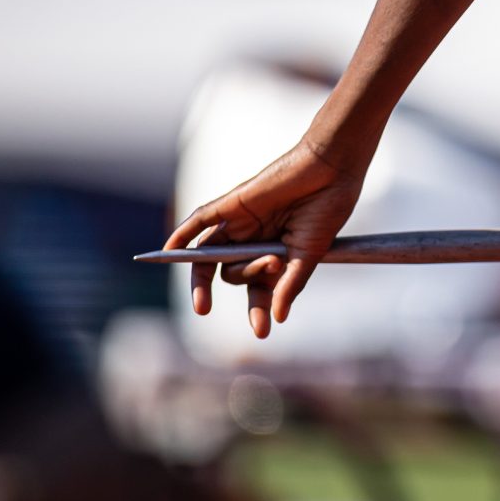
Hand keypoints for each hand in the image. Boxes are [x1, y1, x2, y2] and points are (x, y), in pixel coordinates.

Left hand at [163, 138, 365, 337]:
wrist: (332, 167)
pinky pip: (199, 222)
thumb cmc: (328, 207)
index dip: (257, 309)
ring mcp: (241, 223)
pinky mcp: (232, 205)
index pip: (258, 286)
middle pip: (231, 274)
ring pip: (212, 257)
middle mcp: (254, 240)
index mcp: (276, 252)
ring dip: (203, 282)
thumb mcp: (310, 253)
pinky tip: (167, 250)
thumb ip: (290, 283)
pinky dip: (180, 235)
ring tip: (204, 304)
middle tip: (251, 292)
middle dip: (243, 287)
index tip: (262, 332)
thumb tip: (278, 317)